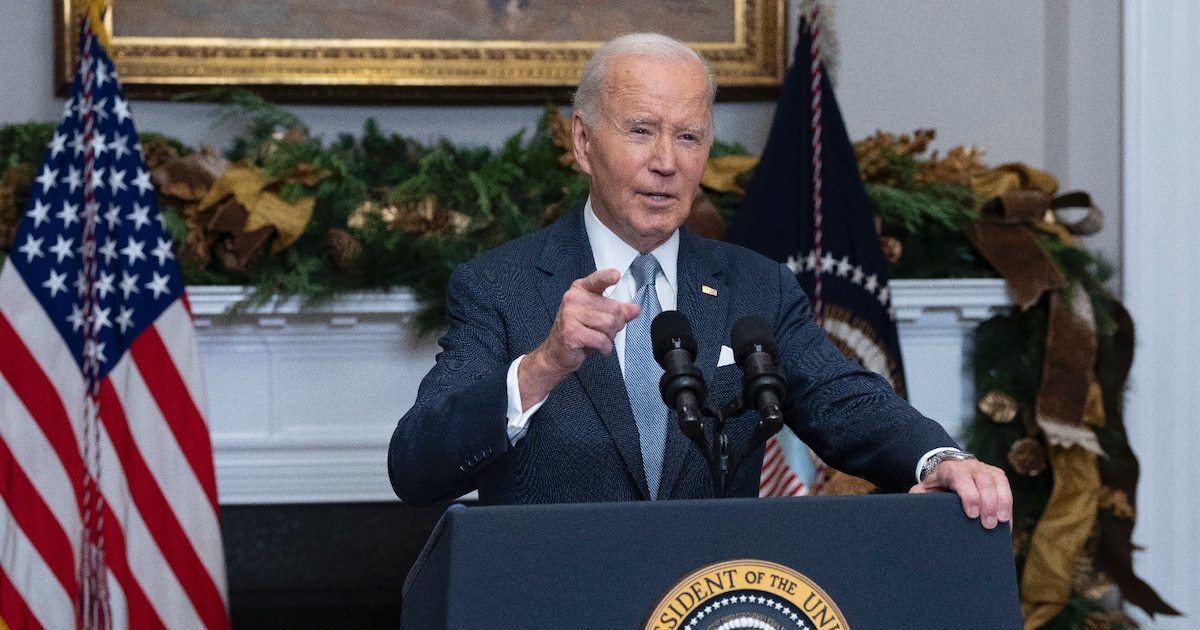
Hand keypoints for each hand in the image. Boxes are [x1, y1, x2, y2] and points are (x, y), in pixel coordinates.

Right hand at [518, 268, 639, 407]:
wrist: (556, 352)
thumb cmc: (576, 332)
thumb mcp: (598, 317)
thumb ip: (617, 311)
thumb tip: (634, 309)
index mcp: (580, 290)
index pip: (597, 280)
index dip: (608, 277)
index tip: (616, 275)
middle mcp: (573, 299)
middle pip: (613, 308)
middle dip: (617, 323)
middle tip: (606, 330)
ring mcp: (570, 315)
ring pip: (609, 324)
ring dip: (610, 336)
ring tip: (600, 338)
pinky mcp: (571, 332)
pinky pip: (601, 339)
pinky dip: (605, 347)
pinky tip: (600, 347)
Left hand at [909, 459, 1012, 529]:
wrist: (948, 469)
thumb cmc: (935, 486)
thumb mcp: (923, 490)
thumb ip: (918, 498)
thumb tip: (915, 510)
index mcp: (950, 470)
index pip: (962, 478)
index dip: (969, 495)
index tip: (972, 514)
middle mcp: (970, 466)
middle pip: (984, 482)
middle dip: (988, 504)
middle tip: (988, 525)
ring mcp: (985, 469)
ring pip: (999, 483)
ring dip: (1002, 504)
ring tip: (1001, 524)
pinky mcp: (997, 475)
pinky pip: (1007, 488)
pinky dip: (1008, 506)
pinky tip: (1006, 522)